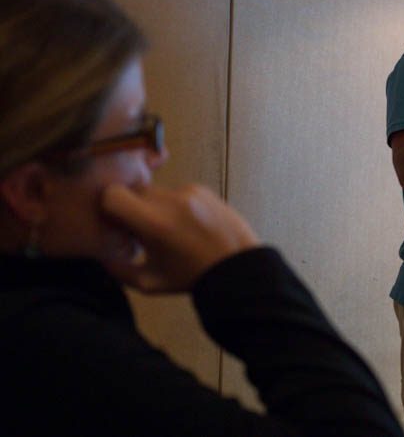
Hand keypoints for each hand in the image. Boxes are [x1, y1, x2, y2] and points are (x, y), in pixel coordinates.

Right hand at [99, 183, 258, 292]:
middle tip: (141, 230)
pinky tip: (186, 225)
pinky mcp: (202, 188)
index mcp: (154, 223)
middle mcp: (171, 201)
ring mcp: (189, 191)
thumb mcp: (149, 282)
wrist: (237, 264)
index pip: (112, 194)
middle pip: (133, 191)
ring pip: (155, 191)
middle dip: (132, 208)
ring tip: (169, 230)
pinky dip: (174, 205)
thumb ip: (117, 269)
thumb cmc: (190, 276)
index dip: (109, 208)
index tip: (118, 225)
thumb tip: (99, 252)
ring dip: (153, 206)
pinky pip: (176, 192)